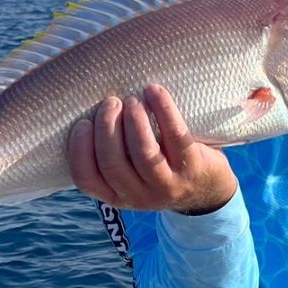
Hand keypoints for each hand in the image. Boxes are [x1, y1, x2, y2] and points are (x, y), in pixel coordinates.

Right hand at [66, 83, 236, 215]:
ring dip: (134, 120)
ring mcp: (167, 185)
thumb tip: (86, 105)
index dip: (79, 150)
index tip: (82, 123)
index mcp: (116, 195)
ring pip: (143, 153)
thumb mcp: (130, 173)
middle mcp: (138, 196)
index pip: (87, 179)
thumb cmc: (158, 167)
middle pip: (112, 163)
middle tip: (110, 103)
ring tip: (132, 100)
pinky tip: (154, 91)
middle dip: (107, 127)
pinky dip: (162, 109)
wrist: (208, 187)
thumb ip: (111, 153)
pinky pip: (174, 135)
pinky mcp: (192, 168)